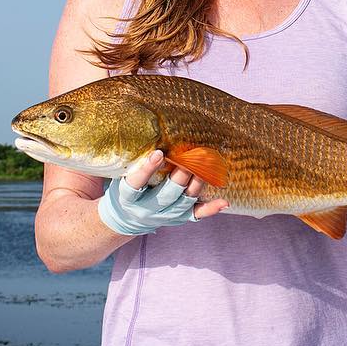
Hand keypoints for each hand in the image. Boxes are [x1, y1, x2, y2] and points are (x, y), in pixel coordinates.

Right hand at [98, 149, 227, 235]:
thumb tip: (148, 127)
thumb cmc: (127, 186)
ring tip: (206, 167)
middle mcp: (147, 209)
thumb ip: (134, 158)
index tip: (158, 152)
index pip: (136, 183)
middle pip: (167, 193)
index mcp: (128, 197)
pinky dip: (211, 209)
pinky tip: (224, 202)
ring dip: (197, 184)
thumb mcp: (122, 174)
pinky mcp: (179, 218)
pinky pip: (197, 215)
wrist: (129, 217)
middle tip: (191, 156)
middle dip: (181, 174)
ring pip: (184, 201)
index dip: (147, 169)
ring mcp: (165, 215)